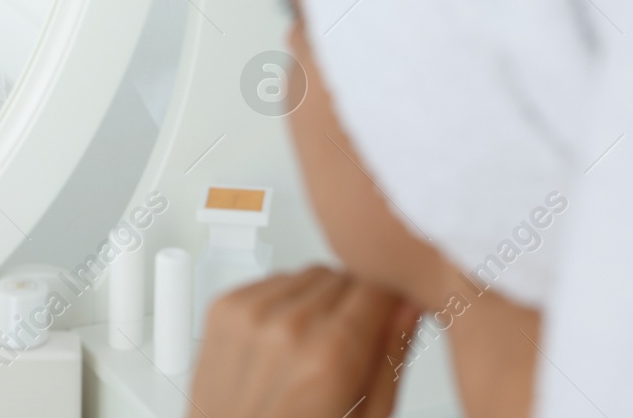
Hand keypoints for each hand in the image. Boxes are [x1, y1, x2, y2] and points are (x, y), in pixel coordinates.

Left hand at [187, 265, 419, 417]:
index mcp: (330, 355)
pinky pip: (273, 281)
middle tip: (347, 350)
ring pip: (310, 275)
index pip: (379, 284)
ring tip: (310, 351)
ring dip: (319, 301)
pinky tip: (282, 344)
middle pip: (345, 277)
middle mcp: (288, 326)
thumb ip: (392, 358)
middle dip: (356, 304)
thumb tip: (408, 307)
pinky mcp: (224, 306)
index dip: (391, 299)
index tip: (391, 313)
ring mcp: (250, 312)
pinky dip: (284, 302)